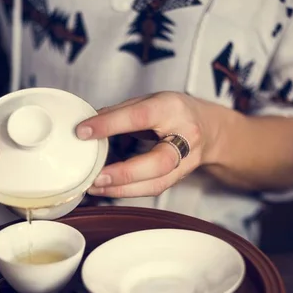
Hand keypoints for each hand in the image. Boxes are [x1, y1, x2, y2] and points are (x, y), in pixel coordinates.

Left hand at [76, 92, 220, 197]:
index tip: (83, 132)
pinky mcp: (178, 179)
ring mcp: (185, 162)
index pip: (140, 116)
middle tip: (96, 177)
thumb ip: (121, 112)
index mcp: (173, 109)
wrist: (209, 129)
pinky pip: (153, 189)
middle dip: (124, 173)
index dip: (110, 125)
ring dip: (122, 189)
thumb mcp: (150, 100)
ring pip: (156, 184)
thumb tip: (89, 124)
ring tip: (95, 187)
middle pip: (158, 163)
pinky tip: (108, 189)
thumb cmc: (175, 112)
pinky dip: (128, 191)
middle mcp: (184, 137)